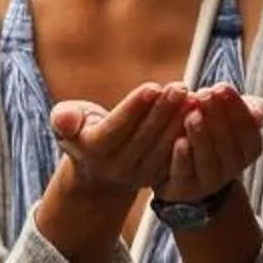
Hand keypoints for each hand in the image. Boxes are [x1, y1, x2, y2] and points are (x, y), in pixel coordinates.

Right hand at [50, 83, 192, 193]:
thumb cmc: (83, 131)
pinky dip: (187, 134)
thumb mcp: (66, 122)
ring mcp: (140, 174)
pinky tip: (199, 112)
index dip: (135, 107)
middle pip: (144, 136)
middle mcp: (117, 166)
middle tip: (180, 87)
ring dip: (179, 121)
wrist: (99, 168)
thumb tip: (64, 120)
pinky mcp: (158, 176)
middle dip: (163, 110)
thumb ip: (64, 118)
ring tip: (192, 96)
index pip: (117, 127)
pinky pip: (175, 154)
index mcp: (93, 150)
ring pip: (163, 146)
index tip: (153, 87)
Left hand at [157, 84, 262, 206]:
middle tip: (204, 94)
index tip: (221, 87)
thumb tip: (259, 113)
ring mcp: (208, 181)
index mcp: (248, 150)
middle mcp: (231, 169)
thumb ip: (250, 109)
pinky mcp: (184, 188)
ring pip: (208, 161)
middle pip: (228, 146)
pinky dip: (183, 159)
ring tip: (192, 115)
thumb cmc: (213, 130)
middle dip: (217, 118)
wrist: (185, 165)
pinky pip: (185, 175)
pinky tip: (179, 142)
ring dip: (202, 138)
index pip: (249, 131)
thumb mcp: (232, 115)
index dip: (237, 109)